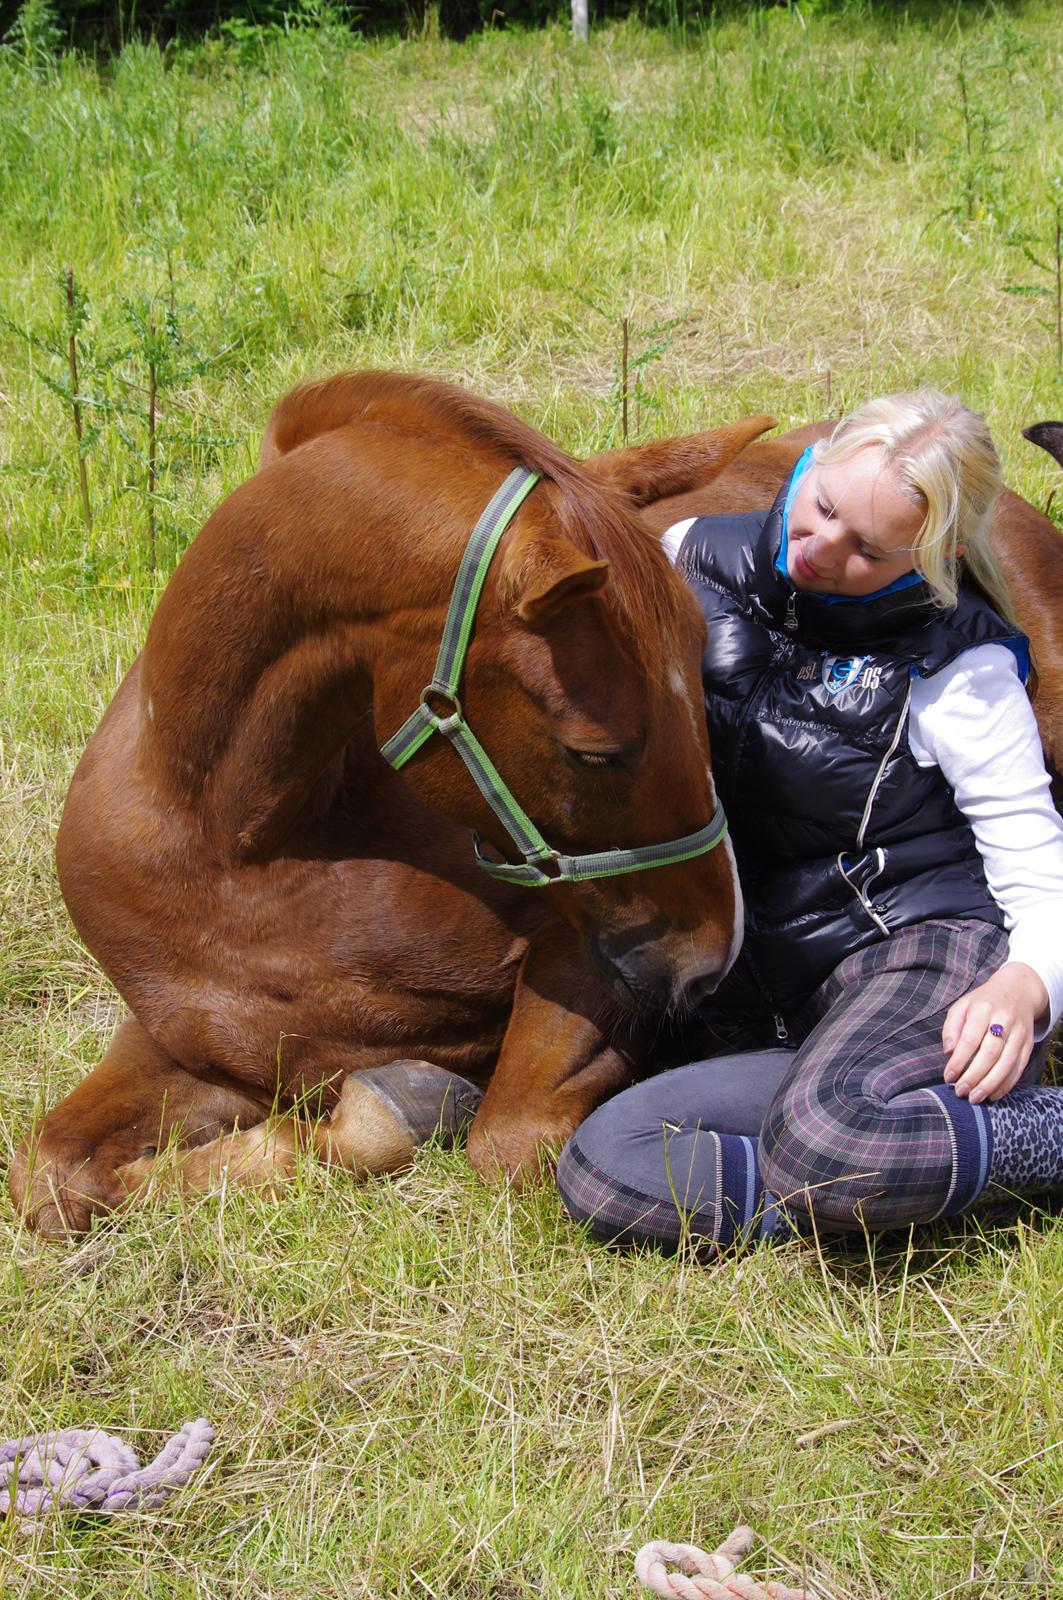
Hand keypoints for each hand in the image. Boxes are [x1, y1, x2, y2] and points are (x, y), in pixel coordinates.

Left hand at [941, 962, 1048, 1103]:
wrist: (1018, 990)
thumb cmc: (983, 1002)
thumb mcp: (962, 1006)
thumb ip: (951, 1027)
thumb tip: (948, 1052)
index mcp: (983, 1008)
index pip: (969, 1039)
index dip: (959, 1061)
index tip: (949, 1077)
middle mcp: (1003, 1019)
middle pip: (990, 1053)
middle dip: (974, 1076)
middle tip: (961, 1092)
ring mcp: (1019, 1032)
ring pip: (1007, 1062)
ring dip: (991, 1084)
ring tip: (976, 1098)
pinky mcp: (1029, 1043)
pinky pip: (1019, 1066)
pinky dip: (1007, 1083)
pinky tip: (994, 1094)